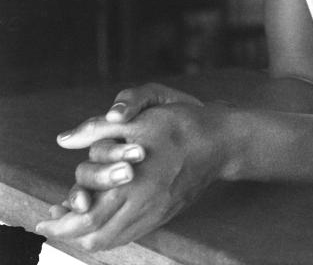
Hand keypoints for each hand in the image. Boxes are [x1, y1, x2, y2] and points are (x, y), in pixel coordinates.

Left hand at [36, 99, 226, 251]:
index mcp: (132, 185)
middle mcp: (143, 207)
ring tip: (74, 222)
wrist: (221, 141)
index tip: (44, 220)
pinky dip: (110, 232)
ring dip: (88, 234)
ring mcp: (156, 213)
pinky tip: (105, 218)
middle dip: (69, 233)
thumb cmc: (180, 125)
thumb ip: (99, 131)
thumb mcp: (138, 121)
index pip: (85, 218)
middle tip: (52, 224)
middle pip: (95, 236)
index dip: (60, 223)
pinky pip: (130, 234)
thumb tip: (64, 139)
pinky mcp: (166, 213)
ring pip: (113, 239)